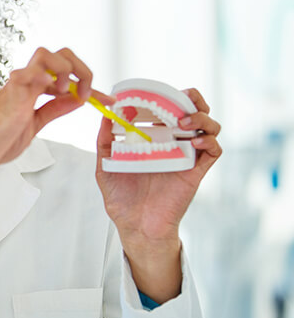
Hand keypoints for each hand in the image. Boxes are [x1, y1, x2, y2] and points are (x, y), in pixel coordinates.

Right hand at [0, 47, 107, 200]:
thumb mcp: (34, 125)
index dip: (91, 85)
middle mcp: (26, 83)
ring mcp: (17, 88)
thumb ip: (53, 110)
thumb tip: (76, 99)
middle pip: (58, 54)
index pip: (67, 76)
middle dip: (81, 68)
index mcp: (32, 90)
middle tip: (85, 94)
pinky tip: (52, 89)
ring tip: (68, 93)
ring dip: (66, 69)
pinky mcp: (9, 98)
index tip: (108, 100)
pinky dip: (42, 76)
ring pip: (46, 55)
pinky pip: (26, 75)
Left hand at [95, 88, 221, 300]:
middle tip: (181, 100)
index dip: (170, 95)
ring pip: (210, 126)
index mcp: (154, 139)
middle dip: (192, 99)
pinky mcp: (197, 171)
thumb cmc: (121, 198)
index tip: (157, 92)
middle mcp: (174, 144)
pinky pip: (214, 150)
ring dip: (201, 117)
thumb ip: (104, 141)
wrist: (135, 226)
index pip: (169, 109)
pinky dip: (209, 140)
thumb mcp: (105, 165)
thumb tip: (104, 115)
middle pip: (195, 111)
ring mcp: (187, 156)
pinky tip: (194, 141)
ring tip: (184, 122)